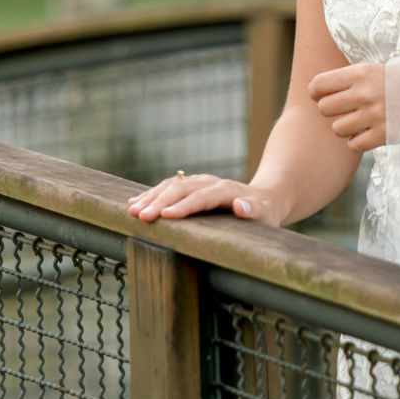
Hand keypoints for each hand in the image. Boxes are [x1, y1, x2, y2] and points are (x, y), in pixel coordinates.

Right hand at [126, 171, 285, 223]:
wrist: (264, 198)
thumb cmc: (266, 213)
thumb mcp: (267, 215)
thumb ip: (255, 211)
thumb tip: (241, 206)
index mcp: (227, 191)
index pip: (203, 197)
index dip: (184, 206)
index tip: (165, 216)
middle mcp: (210, 183)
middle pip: (182, 189)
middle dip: (159, 202)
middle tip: (140, 216)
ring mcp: (199, 182)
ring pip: (171, 186)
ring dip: (150, 197)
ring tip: (131, 211)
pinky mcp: (191, 187)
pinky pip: (168, 188)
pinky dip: (151, 195)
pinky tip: (134, 203)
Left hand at [308, 62, 387, 151]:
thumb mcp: (374, 70)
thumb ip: (348, 81)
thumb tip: (317, 94)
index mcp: (359, 73)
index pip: (318, 85)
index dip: (316, 93)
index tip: (323, 96)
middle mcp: (363, 93)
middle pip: (324, 109)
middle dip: (332, 111)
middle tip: (346, 110)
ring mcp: (374, 115)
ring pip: (337, 129)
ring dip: (345, 128)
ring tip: (360, 122)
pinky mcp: (384, 135)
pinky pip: (354, 144)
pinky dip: (358, 142)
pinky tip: (370, 133)